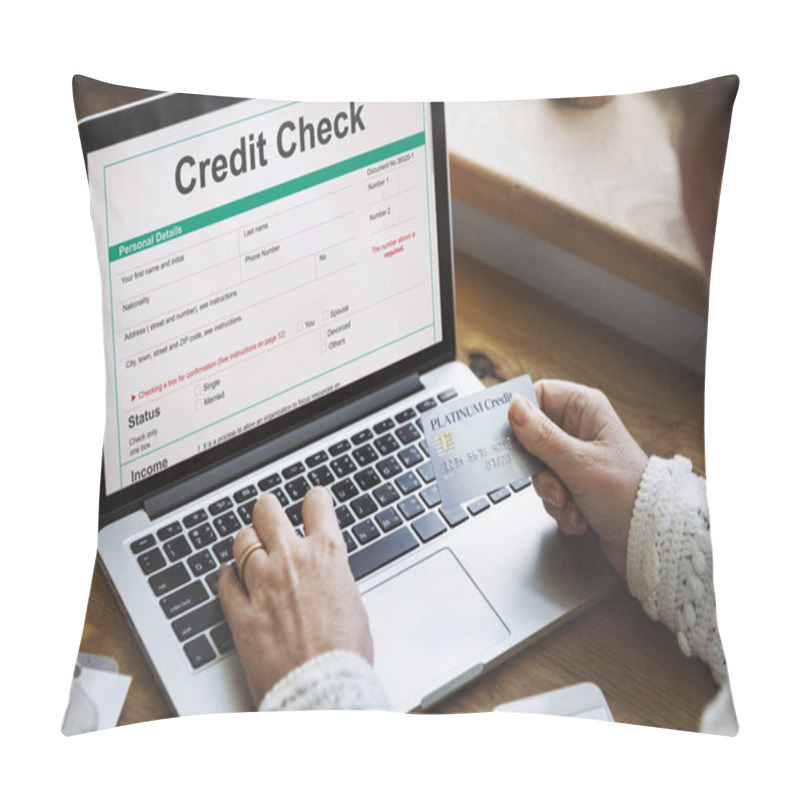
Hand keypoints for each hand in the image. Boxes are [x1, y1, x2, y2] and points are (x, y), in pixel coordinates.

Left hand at [218, 486, 372, 706]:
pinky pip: (224, 582)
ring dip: (246, 543)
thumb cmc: (345, 652)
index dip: (314, 499)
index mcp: (326, 555)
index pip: (317, 503)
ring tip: (249, 548)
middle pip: (267, 511)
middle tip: (269, 516)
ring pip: (241, 541)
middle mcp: (292, 560)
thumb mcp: (353, 602)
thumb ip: (334, 578)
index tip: (312, 501)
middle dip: (268, 510)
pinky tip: (229, 577)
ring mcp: (262, 584)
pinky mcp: (240, 612)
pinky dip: (226, 577)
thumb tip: (327, 575)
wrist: (323, 688)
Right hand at [508, 380, 647, 579]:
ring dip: (552, 493)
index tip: (511, 436)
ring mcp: (576, 459)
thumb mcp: (578, 463)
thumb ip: (541, 436)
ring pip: (538, 470)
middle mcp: (579, 431)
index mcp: (584, 410)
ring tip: (573, 503)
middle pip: (531, 438)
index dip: (520, 416)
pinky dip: (561, 508)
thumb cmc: (629, 494)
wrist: (649, 539)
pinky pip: (549, 491)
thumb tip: (514, 407)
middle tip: (553, 483)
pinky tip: (582, 515)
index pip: (537, 396)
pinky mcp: (575, 485)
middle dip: (539, 470)